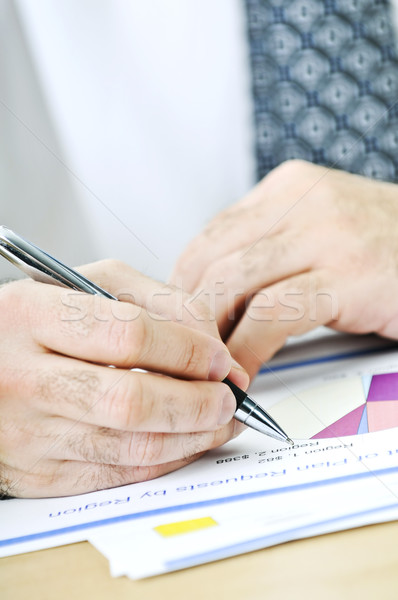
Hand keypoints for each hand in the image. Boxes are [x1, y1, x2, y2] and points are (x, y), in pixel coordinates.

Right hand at [0, 261, 247, 497]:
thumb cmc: (34, 324)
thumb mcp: (84, 284)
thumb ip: (154, 298)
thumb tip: (213, 345)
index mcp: (31, 316)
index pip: (129, 336)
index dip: (188, 350)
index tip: (219, 358)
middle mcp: (23, 379)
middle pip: (133, 402)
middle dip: (198, 403)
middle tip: (229, 397)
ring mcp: (29, 435)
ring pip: (132, 448)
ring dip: (194, 436)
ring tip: (219, 420)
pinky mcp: (39, 475)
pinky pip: (118, 476)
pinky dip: (166, 461)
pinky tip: (186, 441)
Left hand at [171, 159, 397, 378]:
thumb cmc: (385, 249)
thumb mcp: (320, 229)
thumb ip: (271, 247)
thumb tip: (214, 293)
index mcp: (287, 187)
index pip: (210, 236)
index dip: (184, 287)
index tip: (180, 325)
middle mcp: (302, 200)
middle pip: (211, 258)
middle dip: (189, 315)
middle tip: (187, 352)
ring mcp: (328, 234)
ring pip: (233, 283)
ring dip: (211, 334)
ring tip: (211, 367)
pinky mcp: (351, 276)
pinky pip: (274, 314)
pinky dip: (249, 349)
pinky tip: (244, 372)